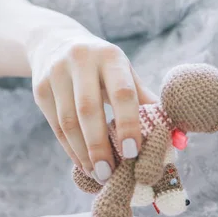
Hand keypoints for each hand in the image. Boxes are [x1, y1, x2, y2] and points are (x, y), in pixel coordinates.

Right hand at [28, 30, 157, 182]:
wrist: (55, 42)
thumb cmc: (104, 68)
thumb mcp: (126, 75)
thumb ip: (148, 102)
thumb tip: (177, 137)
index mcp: (111, 57)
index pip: (122, 93)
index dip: (128, 124)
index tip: (133, 152)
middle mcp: (80, 61)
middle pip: (88, 110)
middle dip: (100, 146)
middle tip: (111, 174)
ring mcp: (56, 74)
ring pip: (68, 122)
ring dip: (84, 154)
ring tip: (99, 174)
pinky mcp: (39, 89)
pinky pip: (56, 127)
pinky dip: (71, 150)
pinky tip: (85, 165)